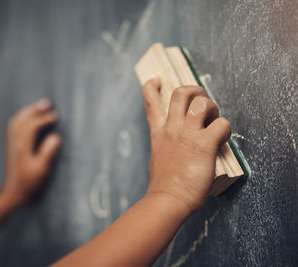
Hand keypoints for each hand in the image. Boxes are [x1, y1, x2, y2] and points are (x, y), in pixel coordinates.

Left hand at [2, 99, 60, 204]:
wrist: (13, 193)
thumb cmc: (29, 182)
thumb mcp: (41, 169)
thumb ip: (48, 153)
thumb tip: (55, 137)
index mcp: (23, 146)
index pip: (32, 126)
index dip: (44, 119)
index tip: (55, 116)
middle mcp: (15, 142)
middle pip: (23, 120)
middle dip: (35, 110)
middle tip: (47, 103)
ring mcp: (11, 143)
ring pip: (17, 121)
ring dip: (27, 112)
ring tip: (38, 107)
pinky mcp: (11, 146)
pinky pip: (14, 126)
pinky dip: (21, 118)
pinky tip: (27, 118)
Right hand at [142, 78, 230, 211]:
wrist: (168, 199)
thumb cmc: (164, 184)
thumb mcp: (158, 157)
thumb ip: (165, 144)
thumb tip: (179, 141)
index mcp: (158, 132)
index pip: (150, 102)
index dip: (151, 87)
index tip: (156, 80)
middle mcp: (171, 128)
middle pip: (181, 93)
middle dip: (194, 90)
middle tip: (201, 99)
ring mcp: (187, 134)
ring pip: (202, 102)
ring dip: (212, 107)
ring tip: (214, 119)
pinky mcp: (204, 144)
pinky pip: (222, 124)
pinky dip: (225, 128)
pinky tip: (222, 139)